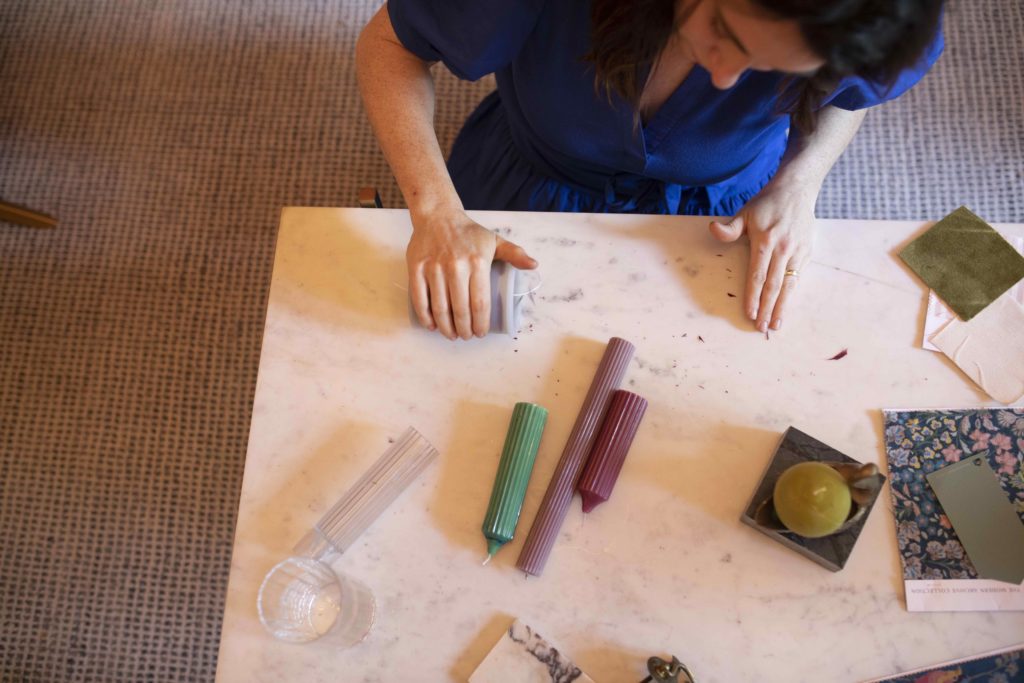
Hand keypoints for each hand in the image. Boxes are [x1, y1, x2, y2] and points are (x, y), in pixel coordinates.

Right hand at [407, 209, 536, 339]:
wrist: (438, 216)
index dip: (481, 324)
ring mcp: (434, 268)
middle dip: (464, 329)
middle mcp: (456, 266)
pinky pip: (420, 298)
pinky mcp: (416, 268)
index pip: (480, 304)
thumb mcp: (494, 240)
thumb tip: (534, 265)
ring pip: (440, 308)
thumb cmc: (468, 233)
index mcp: (478, 263)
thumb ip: (514, 254)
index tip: (481, 333)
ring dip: (446, 328)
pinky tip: (432, 326)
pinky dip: (425, 316)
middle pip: (460, 310)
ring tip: (452, 335)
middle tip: (467, 336)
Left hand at [708, 178, 817, 332]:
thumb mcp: (746, 212)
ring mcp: (797, 251)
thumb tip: (713, 229)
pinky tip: (785, 307)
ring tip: (775, 324)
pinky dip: (791, 295)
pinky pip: (797, 278)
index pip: (757, 275)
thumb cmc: (766, 204)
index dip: (753, 296)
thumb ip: (731, 228)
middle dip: (766, 308)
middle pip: (773, 284)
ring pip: (788, 284)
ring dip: (781, 306)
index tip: (749, 313)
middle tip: (760, 327)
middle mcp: (783, 248)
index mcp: (765, 240)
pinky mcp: (806, 253)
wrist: (797, 190)